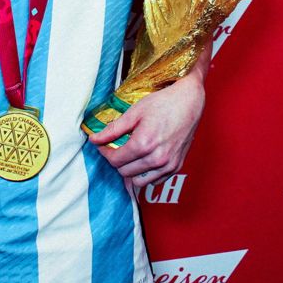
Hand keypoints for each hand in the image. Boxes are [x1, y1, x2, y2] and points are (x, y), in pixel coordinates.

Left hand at [88, 66, 205, 189]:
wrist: (189, 102)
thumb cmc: (163, 103)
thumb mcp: (134, 112)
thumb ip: (113, 129)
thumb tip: (94, 139)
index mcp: (143, 144)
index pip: (115, 160)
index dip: (105, 152)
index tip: (102, 145)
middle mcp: (156, 158)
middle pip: (124, 172)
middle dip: (116, 160)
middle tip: (116, 147)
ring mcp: (168, 165)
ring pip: (138, 181)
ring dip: (130, 171)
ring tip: (129, 155)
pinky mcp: (176, 167)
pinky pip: (155, 181)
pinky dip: (146, 175)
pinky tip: (144, 160)